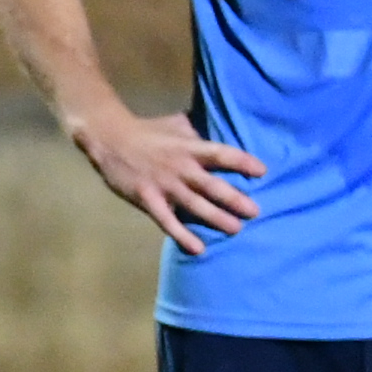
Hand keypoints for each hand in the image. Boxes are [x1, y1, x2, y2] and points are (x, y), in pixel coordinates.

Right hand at [75, 106, 265, 254]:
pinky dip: (182, 235)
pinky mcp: (148, 199)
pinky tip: (197, 248)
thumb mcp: (178, 124)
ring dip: (216, 218)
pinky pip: (167, 220)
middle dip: (234, 199)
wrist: (109, 138)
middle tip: (255, 212)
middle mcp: (181, 168)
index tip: (262, 172)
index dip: (242, 162)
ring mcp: (164, 185)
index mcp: (190, 148)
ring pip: (194, 205)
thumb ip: (201, 130)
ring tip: (236, 229)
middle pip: (212, 185)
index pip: (222, 154)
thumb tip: (228, 123)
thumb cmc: (149, 131)